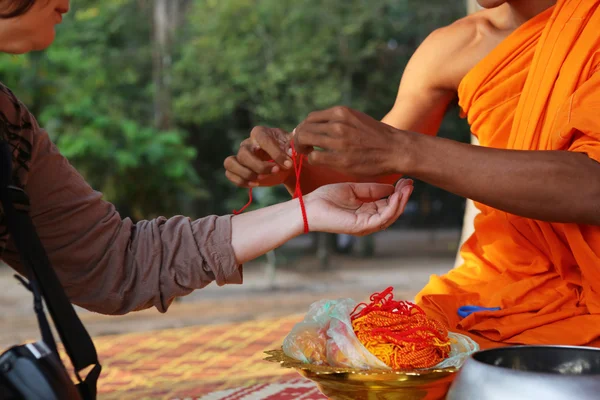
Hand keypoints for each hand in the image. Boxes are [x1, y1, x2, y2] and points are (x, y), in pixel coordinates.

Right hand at [224, 127, 293, 187]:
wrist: (287, 165)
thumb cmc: (289, 153)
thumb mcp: (294, 148)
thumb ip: (292, 148)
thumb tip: (289, 153)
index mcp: (260, 133)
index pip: (263, 140)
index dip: (276, 153)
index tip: (288, 164)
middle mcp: (247, 143)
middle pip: (243, 154)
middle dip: (260, 166)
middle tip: (275, 171)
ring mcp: (240, 155)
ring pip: (230, 163)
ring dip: (246, 174)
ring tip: (260, 179)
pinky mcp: (238, 168)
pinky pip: (229, 173)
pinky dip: (240, 181)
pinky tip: (255, 184)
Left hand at [293, 106, 410, 176]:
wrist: (395, 149)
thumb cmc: (375, 137)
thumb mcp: (355, 119)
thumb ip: (337, 121)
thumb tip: (317, 126)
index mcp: (340, 112)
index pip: (310, 118)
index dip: (304, 128)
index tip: (305, 137)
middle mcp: (337, 124)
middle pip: (304, 128)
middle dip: (298, 139)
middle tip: (303, 147)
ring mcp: (339, 141)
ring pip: (305, 141)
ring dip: (302, 149)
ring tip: (308, 153)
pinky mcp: (340, 158)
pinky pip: (314, 157)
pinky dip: (311, 159)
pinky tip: (318, 160)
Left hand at [305, 179, 412, 235]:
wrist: (309, 206)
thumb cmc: (326, 198)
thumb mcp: (353, 189)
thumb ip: (371, 189)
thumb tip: (391, 188)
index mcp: (366, 212)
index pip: (388, 204)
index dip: (398, 192)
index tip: (406, 179)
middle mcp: (368, 220)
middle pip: (393, 210)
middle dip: (403, 196)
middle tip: (410, 182)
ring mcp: (365, 225)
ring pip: (391, 215)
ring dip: (401, 201)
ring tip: (406, 187)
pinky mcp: (361, 226)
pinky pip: (382, 218)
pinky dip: (392, 207)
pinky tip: (396, 195)